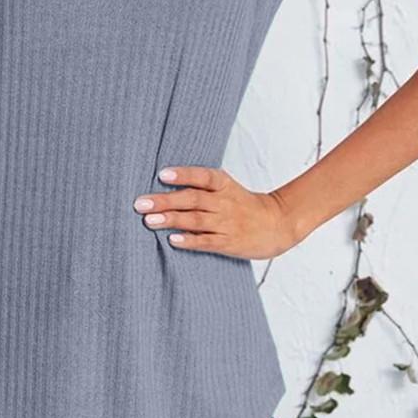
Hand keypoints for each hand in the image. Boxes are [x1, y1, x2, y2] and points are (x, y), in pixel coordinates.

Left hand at [133, 165, 299, 259]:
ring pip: (196, 220)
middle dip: (165, 201)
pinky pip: (206, 242)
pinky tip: (172, 240)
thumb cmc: (243, 204)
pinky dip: (189, 241)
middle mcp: (225, 202)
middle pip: (193, 199)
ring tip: (149, 220)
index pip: (203, 176)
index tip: (162, 174)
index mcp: (224, 184)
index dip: (183, 174)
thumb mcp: (227, 187)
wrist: (277, 224)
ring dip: (171, 220)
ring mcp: (227, 223)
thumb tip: (162, 182)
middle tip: (140, 203)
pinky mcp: (228, 242)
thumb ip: (200, 185)